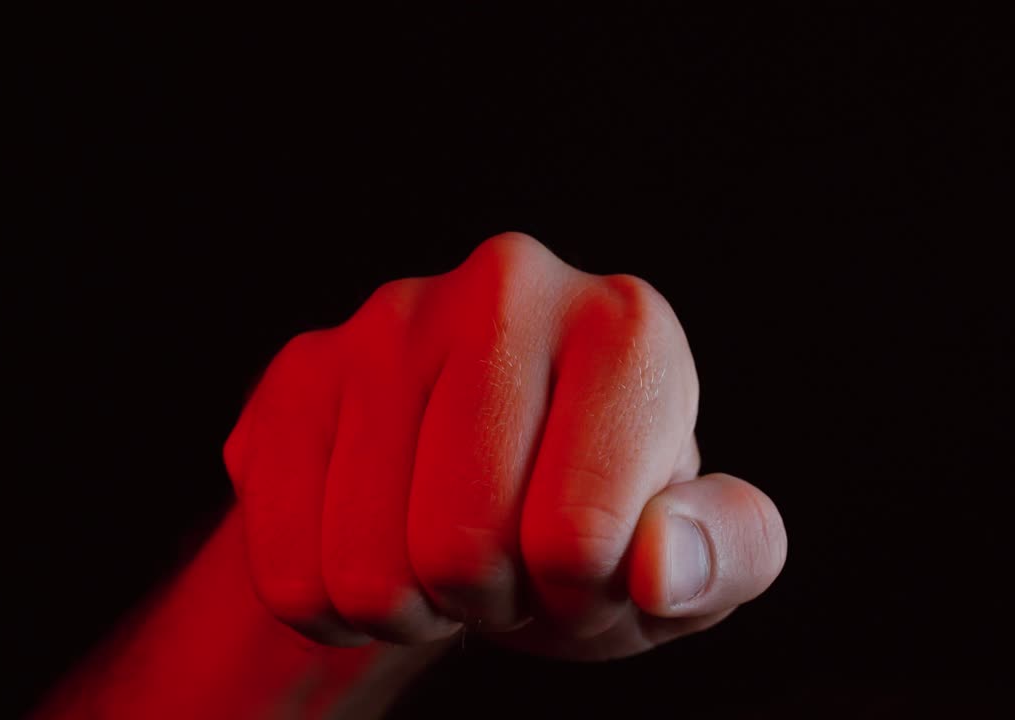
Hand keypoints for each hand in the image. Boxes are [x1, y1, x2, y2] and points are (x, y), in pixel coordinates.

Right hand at [222, 233, 786, 659]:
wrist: (475, 493)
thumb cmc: (597, 521)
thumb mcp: (691, 554)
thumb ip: (727, 555)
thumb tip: (660, 561)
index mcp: (628, 328)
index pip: (583, 534)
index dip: (582, 594)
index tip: (585, 564)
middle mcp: (509, 288)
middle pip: (465, 547)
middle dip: (492, 600)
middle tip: (509, 566)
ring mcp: (390, 320)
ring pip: (367, 567)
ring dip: (411, 606)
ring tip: (444, 553)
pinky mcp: (299, 369)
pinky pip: (287, 567)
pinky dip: (330, 603)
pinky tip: (374, 546)